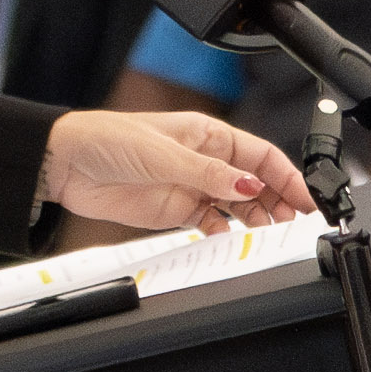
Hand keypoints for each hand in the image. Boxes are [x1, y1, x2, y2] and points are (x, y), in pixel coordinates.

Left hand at [37, 106, 310, 234]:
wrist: (66, 165)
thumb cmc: (109, 140)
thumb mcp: (164, 155)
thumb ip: (209, 173)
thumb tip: (248, 185)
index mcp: (210, 135)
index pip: (261, 155)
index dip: (286, 176)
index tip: (304, 198)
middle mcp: (206, 160)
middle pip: (256, 182)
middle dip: (278, 200)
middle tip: (291, 222)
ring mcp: (192, 186)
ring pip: (238, 204)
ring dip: (255, 218)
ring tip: (267, 232)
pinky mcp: (176, 210)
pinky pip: (211, 223)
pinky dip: (225, 231)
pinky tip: (232, 236)